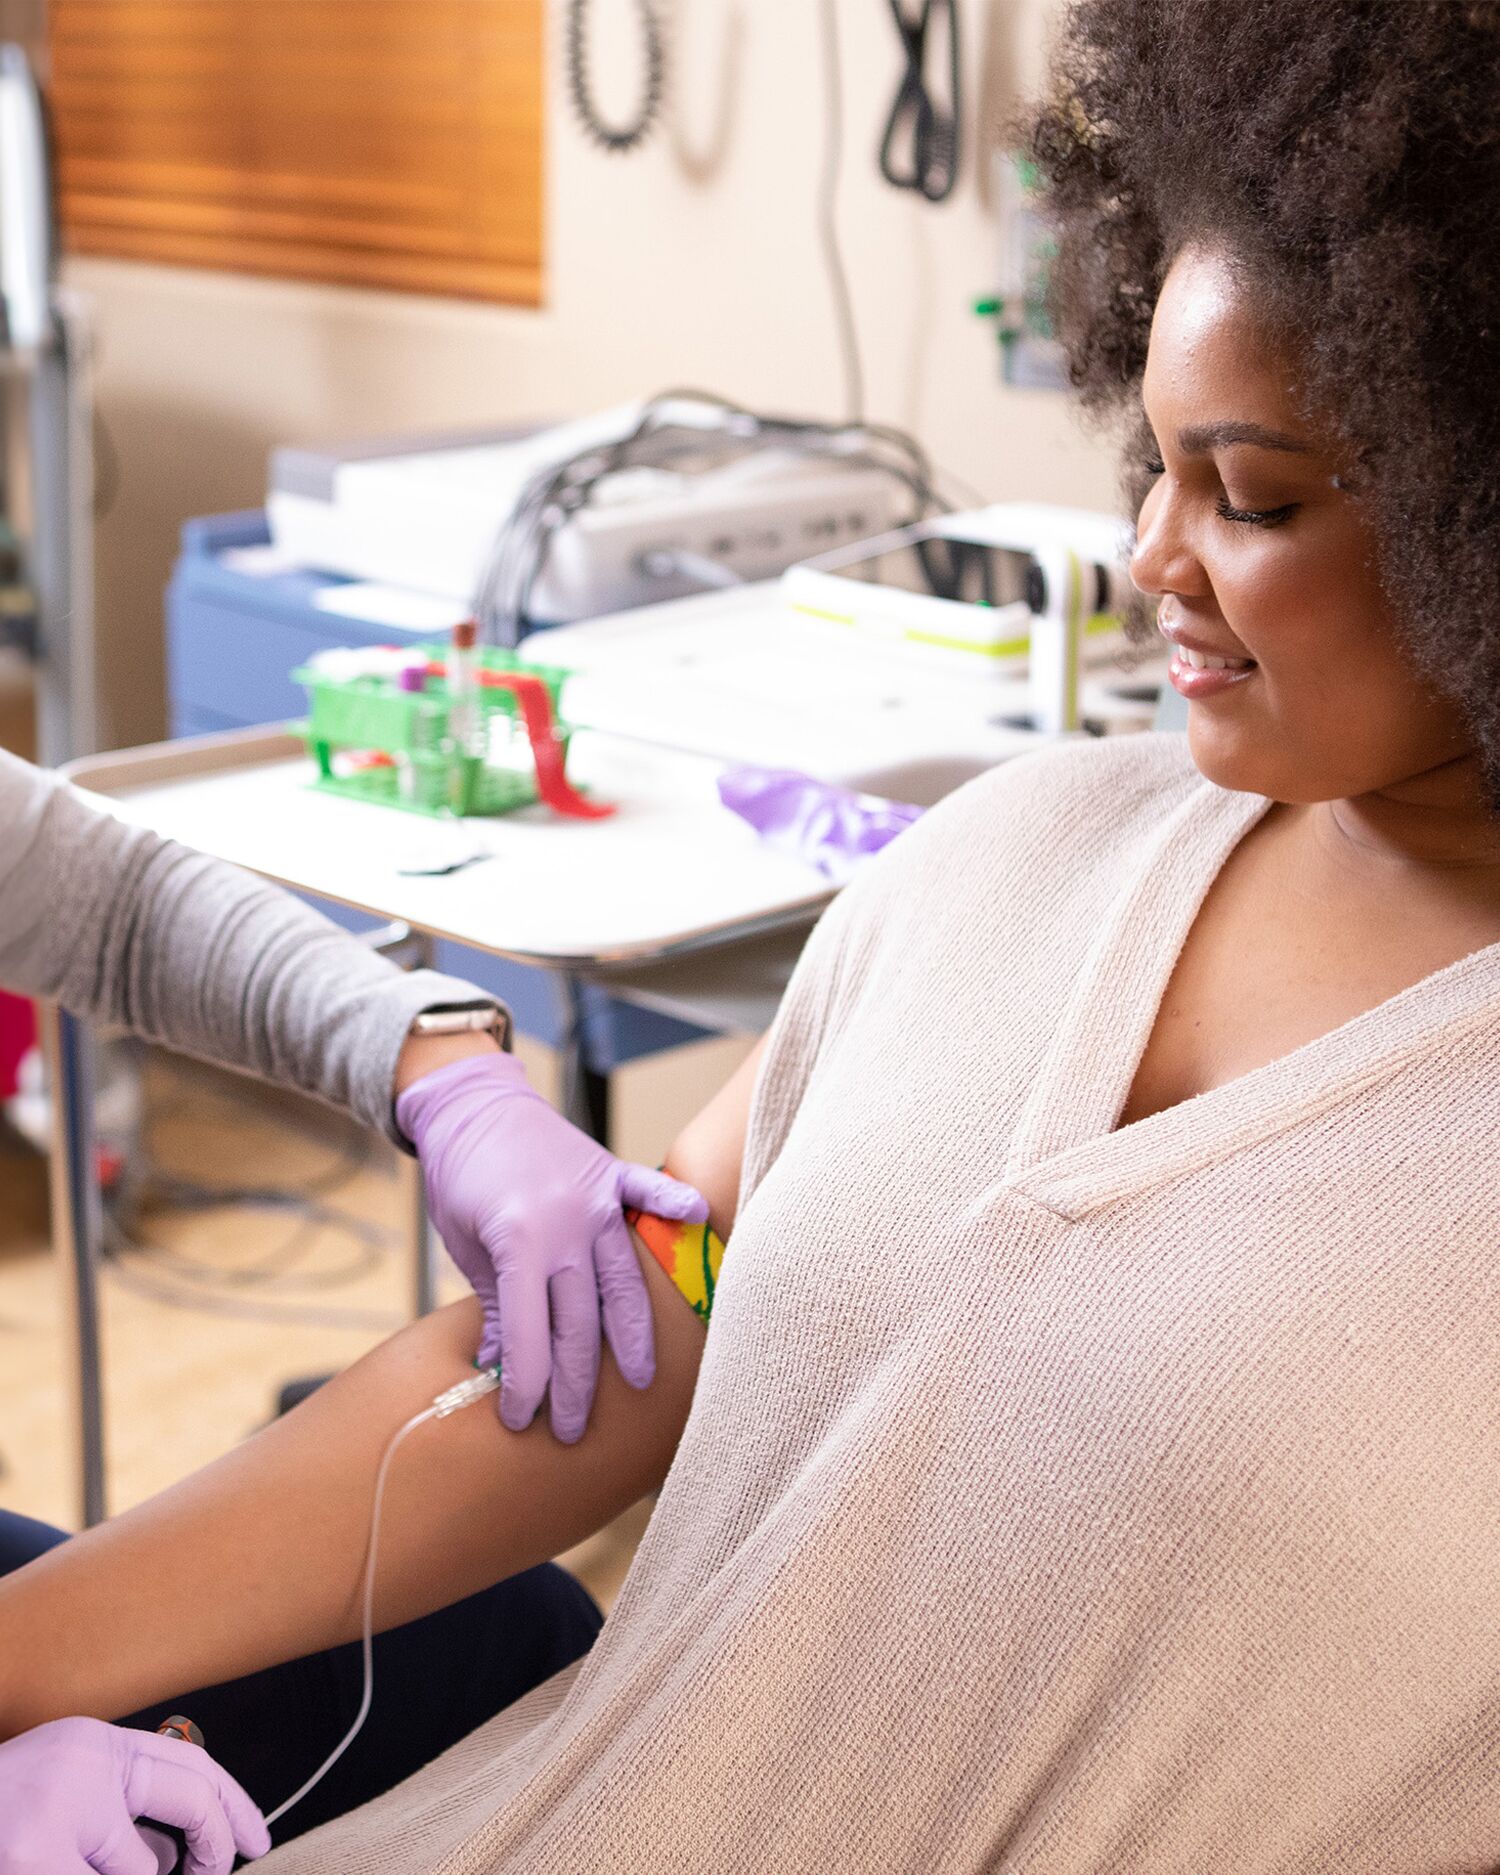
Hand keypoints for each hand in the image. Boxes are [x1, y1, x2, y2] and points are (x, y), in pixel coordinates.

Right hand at [0, 1716, 269, 1874]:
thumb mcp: (63, 1811)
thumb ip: (120, 1822)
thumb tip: (184, 1860)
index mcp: (89, 1745)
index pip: (190, 1762)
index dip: (233, 1804)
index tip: (258, 1843)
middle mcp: (80, 1763)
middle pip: (192, 1799)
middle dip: (211, 1851)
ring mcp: (56, 1812)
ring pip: (140, 1871)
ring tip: (46, 1856)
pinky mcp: (35, 1857)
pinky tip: (41, 1865)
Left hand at [396, 1052, 708, 1441]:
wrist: (469, 1103)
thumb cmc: (460, 1176)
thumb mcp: (465, 1244)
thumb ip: (495, 1301)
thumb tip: (507, 1364)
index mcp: (520, 1242)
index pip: (530, 1332)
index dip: (527, 1384)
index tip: (522, 1421)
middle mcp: (566, 1224)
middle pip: (580, 1322)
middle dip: (575, 1384)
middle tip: (574, 1430)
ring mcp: (595, 1198)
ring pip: (622, 1281)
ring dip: (630, 1336)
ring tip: (640, 1381)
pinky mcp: (610, 1173)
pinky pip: (649, 1191)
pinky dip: (673, 1203)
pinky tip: (700, 1221)